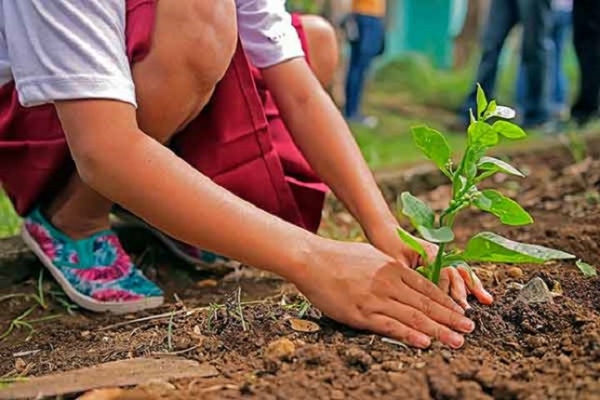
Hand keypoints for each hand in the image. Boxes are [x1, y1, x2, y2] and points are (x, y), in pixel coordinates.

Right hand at [293, 239, 475, 348]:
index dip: (447, 302)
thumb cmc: (339, 257)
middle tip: (469, 329)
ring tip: (456, 340)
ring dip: (438, 330)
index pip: (428, 288)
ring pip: (413, 317)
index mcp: (393, 268)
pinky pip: (389, 326)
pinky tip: (424, 343)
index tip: (462, 313)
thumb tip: (405, 276)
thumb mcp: (372, 256)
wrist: (312, 259)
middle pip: (426, 304)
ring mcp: (376, 298)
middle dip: (450, 318)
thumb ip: (391, 268)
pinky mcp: (361, 313)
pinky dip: (409, 335)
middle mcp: (389, 283)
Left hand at [366, 222, 492, 308]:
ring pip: (461, 273)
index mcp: (429, 252)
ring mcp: (442, 258)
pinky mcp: (441, 263)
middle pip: (455, 273)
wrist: (386, 231)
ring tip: (486, 300)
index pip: (442, 273)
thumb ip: (409, 276)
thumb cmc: (388, 246)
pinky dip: (470, 284)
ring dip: (473, 287)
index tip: (451, 306)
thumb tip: (416, 297)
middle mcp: (439, 254)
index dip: (446, 290)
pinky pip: (458, 274)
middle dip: (461, 293)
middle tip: (465, 311)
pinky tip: (482, 296)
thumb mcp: (395, 262)